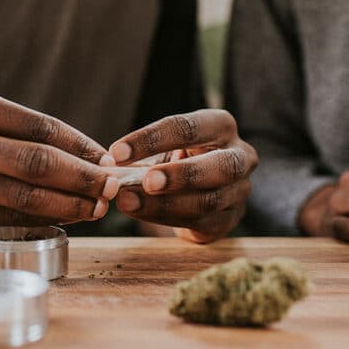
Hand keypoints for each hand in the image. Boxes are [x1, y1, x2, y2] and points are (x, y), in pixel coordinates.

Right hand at [0, 89, 117, 235]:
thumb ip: (18, 131)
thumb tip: (87, 158)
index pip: (39, 126)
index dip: (80, 145)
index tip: (107, 159)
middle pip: (37, 161)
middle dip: (83, 177)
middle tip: (113, 187)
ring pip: (25, 195)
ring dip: (69, 204)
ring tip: (96, 208)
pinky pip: (6, 218)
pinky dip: (40, 219)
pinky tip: (62, 218)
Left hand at [103, 110, 256, 241]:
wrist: (199, 187)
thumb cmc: (177, 158)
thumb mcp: (164, 148)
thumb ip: (141, 156)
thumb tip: (109, 169)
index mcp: (221, 126)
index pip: (188, 128)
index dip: (152, 139)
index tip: (116, 153)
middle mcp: (240, 156)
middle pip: (219, 165)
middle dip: (180, 174)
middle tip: (146, 181)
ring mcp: (240, 190)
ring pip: (209, 200)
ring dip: (166, 203)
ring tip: (129, 202)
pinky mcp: (230, 219)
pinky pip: (201, 222)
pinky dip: (166, 218)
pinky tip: (141, 212)